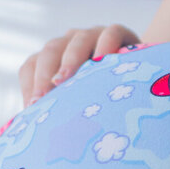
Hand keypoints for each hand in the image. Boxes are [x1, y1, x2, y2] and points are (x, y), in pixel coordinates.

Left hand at [18, 24, 140, 105]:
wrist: (138, 78)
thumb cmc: (102, 98)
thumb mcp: (78, 104)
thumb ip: (60, 113)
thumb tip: (37, 135)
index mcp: (53, 60)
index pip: (32, 66)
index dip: (31, 84)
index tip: (33, 107)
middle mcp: (69, 44)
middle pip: (50, 52)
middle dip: (45, 75)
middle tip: (43, 98)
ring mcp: (93, 35)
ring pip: (77, 41)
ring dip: (70, 60)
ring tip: (64, 80)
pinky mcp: (119, 33)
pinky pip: (111, 34)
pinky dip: (106, 46)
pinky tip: (103, 61)